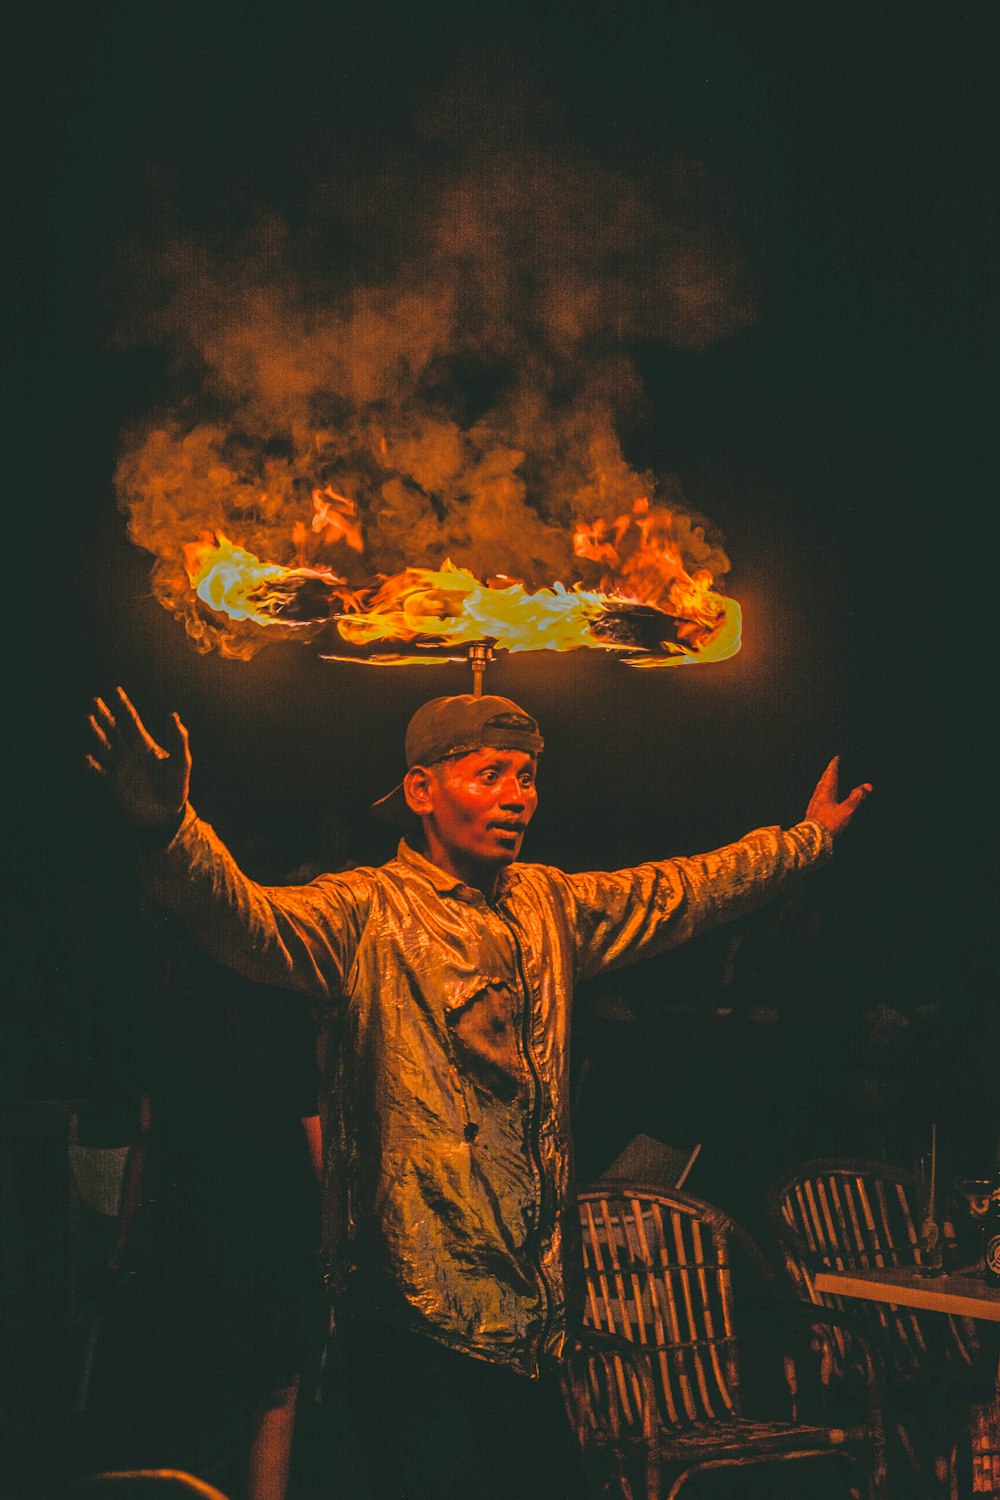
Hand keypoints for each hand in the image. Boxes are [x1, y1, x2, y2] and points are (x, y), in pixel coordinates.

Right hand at [86, 687, 190, 839]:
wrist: (168, 814)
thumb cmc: (176, 786)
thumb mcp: (181, 760)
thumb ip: (178, 738)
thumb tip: (172, 714)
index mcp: (144, 744)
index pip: (131, 721)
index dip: (123, 706)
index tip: (115, 691)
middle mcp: (128, 753)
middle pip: (113, 730)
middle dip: (104, 716)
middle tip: (94, 700)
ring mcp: (119, 768)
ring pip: (104, 747)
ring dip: (95, 734)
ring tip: (86, 718)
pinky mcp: (114, 785)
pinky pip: (100, 773)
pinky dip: (92, 766)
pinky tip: (86, 757)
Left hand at [805, 755, 871, 836]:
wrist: (812, 840)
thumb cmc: (829, 824)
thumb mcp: (847, 810)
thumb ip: (857, 797)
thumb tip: (867, 786)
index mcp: (825, 792)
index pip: (830, 775)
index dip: (834, 766)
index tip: (836, 758)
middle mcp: (817, 797)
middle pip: (822, 782)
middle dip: (827, 774)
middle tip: (831, 768)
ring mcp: (813, 806)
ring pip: (818, 791)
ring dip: (823, 784)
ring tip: (826, 783)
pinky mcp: (811, 816)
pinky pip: (817, 801)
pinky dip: (821, 796)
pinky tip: (822, 803)